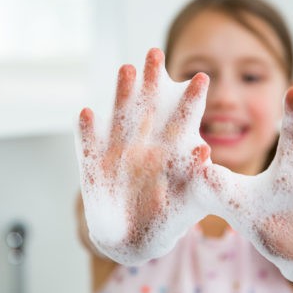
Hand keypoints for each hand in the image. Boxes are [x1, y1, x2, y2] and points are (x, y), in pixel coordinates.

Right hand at [77, 48, 210, 263]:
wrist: (132, 240)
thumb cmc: (166, 220)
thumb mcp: (188, 202)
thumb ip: (199, 180)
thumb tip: (205, 150)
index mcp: (169, 151)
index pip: (183, 120)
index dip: (191, 100)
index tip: (202, 77)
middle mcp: (143, 145)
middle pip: (148, 108)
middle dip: (152, 81)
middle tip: (156, 52)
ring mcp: (117, 154)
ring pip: (120, 119)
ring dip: (122, 95)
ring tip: (126, 70)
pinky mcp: (94, 168)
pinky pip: (89, 148)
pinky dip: (88, 133)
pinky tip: (87, 114)